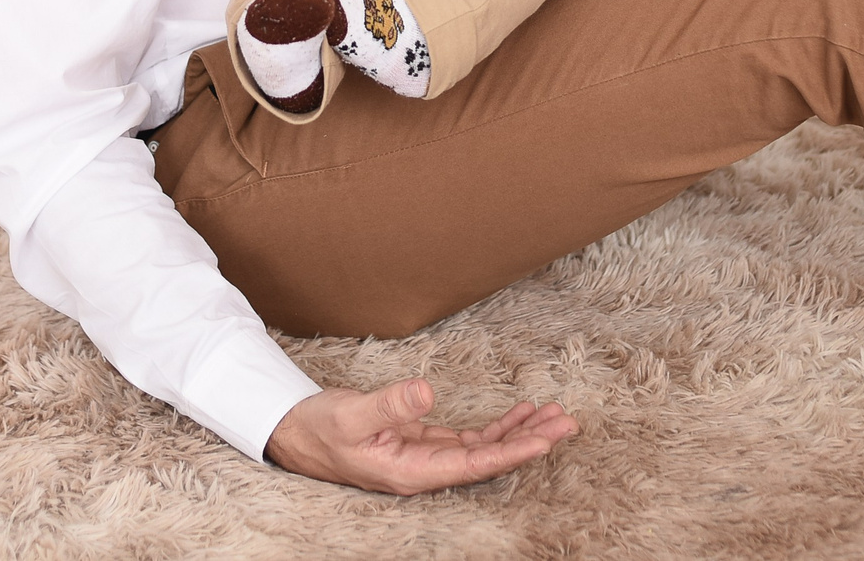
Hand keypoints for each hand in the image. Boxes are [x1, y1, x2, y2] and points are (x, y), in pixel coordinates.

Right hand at [265, 380, 577, 494]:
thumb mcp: (352, 413)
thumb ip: (390, 403)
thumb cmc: (320, 428)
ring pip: (483, 449)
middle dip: (528, 441)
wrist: (295, 433)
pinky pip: (469, 439)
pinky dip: (496, 427)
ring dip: (518, 432)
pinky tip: (521, 414)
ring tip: (555, 416)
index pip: (472, 465)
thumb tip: (428, 390)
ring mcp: (426, 458)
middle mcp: (424, 471)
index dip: (510, 452)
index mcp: (410, 472)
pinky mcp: (423, 444)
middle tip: (568, 424)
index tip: (545, 441)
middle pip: (488, 460)